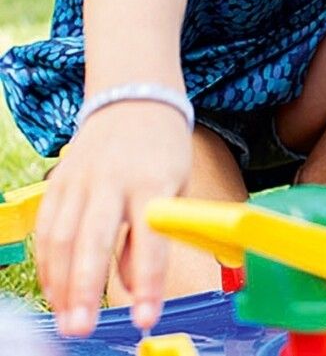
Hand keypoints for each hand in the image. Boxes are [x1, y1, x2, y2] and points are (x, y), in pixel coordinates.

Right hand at [34, 102, 191, 336]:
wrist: (134, 100)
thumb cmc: (162, 151)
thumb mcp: (175, 186)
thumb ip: (155, 234)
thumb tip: (133, 285)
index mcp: (152, 180)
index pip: (150, 239)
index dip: (147, 282)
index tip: (146, 317)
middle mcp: (112, 180)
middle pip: (93, 239)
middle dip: (86, 288)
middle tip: (83, 330)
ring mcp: (80, 180)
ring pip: (61, 237)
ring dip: (60, 284)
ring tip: (68, 321)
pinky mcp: (58, 182)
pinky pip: (46, 229)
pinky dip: (47, 264)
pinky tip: (56, 291)